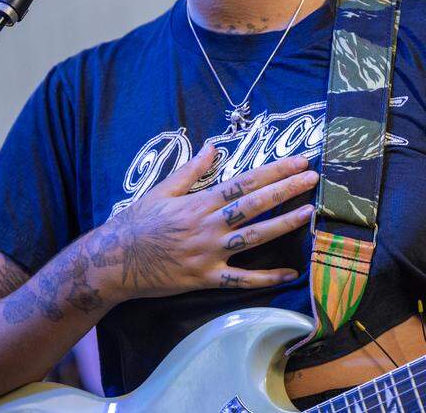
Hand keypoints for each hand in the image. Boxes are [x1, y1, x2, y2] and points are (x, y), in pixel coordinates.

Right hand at [88, 143, 317, 299]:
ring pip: (253, 238)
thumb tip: (213, 146)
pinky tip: (289, 273)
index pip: (244, 182)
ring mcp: (208, 254)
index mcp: (199, 202)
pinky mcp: (205, 278)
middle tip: (312, 179)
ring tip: (308, 215)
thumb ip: (191, 170)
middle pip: (254, 205)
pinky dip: (266, 278)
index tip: (298, 161)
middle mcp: (207, 226)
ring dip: (283, 226)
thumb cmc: (136, 223)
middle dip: (286, 190)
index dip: (274, 171)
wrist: (113, 262)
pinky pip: (241, 280)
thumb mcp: (161, 190)